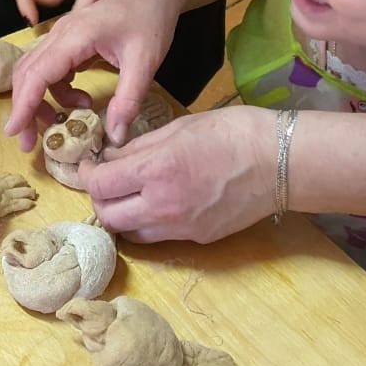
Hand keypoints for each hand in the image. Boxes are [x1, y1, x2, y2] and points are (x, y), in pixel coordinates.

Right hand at [5, 0, 177, 150]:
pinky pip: (51, 69)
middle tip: (30, 142)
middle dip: (24, 108)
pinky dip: (57, 90)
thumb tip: (114, 137)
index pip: (37, 74)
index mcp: (75, 37)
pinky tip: (81, 101)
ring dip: (40, 100)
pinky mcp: (70, 41)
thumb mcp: (145, 63)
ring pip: (36, 71)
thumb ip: (128, 100)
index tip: (14, 132)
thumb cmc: (150, 19)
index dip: (23, 105)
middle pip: (27, 73)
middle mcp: (61, 35)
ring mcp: (63, 36)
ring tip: (61, 123)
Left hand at [79, 105, 277, 242]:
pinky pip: (157, 237)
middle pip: (107, 216)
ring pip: (129, 233)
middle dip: (98, 198)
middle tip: (104, 181)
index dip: (86, 174)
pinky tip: (155, 204)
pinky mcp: (197, 238)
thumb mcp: (178, 127)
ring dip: (120, 216)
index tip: (88, 164)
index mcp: (156, 169)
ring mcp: (181, 226)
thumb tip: (110, 157)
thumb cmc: (230, 132)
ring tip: (128, 194)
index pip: (100, 183)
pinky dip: (147, 224)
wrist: (278, 161)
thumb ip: (139, 147)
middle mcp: (163, 204)